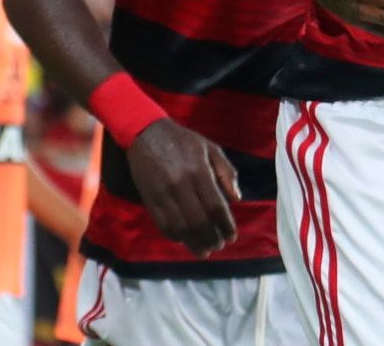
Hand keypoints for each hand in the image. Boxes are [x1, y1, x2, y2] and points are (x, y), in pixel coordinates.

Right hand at [126, 118, 239, 255]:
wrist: (146, 133)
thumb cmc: (183, 141)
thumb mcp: (211, 148)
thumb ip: (226, 173)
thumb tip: (236, 199)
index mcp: (198, 171)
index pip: (215, 207)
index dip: (225, 225)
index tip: (232, 236)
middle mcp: (180, 185)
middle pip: (199, 221)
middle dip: (212, 238)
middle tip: (219, 245)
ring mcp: (162, 194)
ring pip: (180, 227)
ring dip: (194, 243)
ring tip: (205, 250)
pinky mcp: (149, 199)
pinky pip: (163, 225)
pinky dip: (176, 236)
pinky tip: (185, 240)